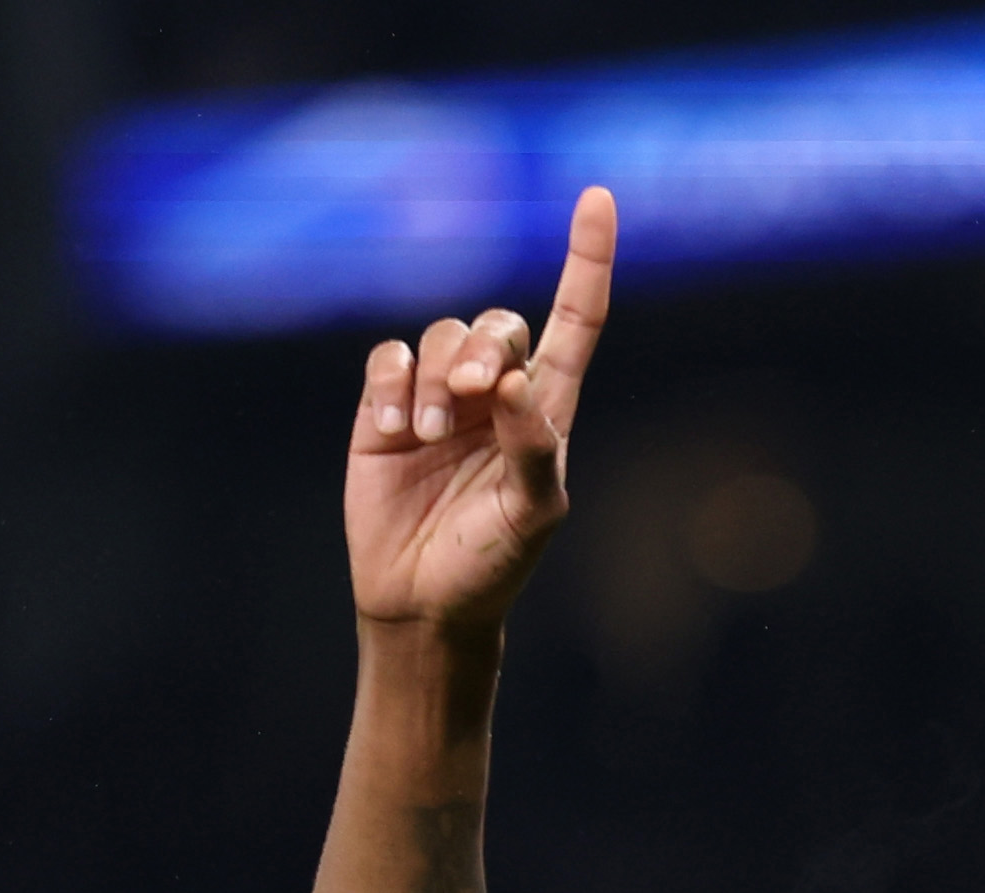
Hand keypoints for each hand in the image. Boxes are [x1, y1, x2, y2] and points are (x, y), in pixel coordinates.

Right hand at [345, 189, 616, 638]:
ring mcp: (440, 397)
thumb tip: (512, 381)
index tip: (598, 199)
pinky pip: (389, 358)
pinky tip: (396, 433)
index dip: (588, 260)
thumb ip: (533, 447)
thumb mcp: (531, 515)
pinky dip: (392, 385)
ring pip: (438, 337)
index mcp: (547, 410)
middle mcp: (496, 393)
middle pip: (498, 323)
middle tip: (471, 394)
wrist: (421, 601)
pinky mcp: (386, 409)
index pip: (577, 320)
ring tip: (427, 438)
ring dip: (433, 379)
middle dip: (483, 347)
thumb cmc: (492, 564)